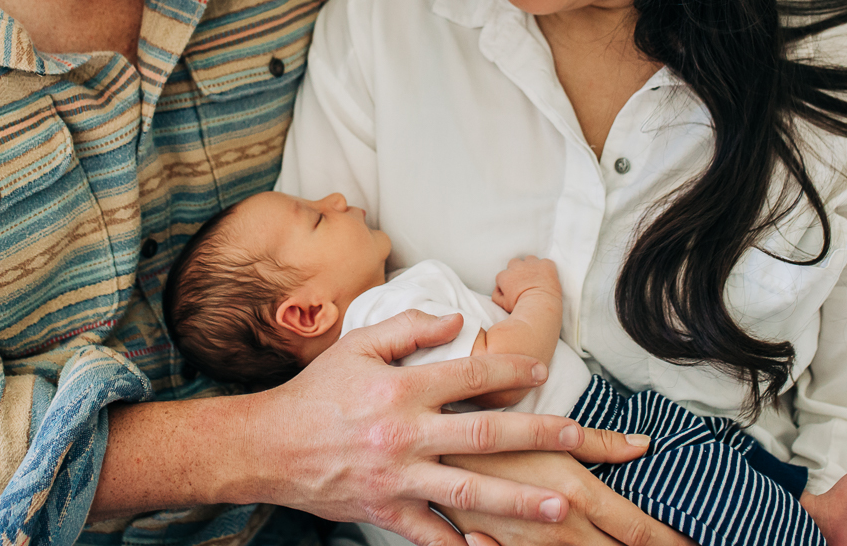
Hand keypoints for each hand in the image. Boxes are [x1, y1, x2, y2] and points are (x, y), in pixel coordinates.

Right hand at [243, 310, 647, 545]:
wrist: (267, 446)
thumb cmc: (315, 393)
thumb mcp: (356, 346)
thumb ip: (407, 327)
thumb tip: (455, 321)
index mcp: (401, 388)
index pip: (469, 374)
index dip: (510, 368)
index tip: (542, 367)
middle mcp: (405, 433)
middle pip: (484, 432)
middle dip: (537, 434)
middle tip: (579, 437)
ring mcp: (398, 477)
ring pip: (470, 489)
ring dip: (519, 498)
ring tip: (561, 505)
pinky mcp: (387, 511)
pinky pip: (432, 534)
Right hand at [493, 256, 560, 313]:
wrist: (540, 307)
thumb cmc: (521, 309)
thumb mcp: (503, 305)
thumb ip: (496, 295)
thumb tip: (498, 288)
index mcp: (505, 276)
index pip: (502, 276)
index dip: (508, 283)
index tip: (514, 290)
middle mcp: (517, 266)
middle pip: (514, 263)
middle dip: (517, 271)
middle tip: (524, 282)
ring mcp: (532, 264)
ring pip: (529, 259)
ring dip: (531, 266)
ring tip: (536, 278)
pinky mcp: (545, 265)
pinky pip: (545, 262)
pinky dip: (546, 268)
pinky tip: (547, 277)